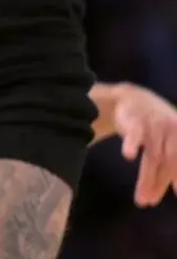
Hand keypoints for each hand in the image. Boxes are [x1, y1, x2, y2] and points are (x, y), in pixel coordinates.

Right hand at [113, 83, 176, 206]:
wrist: (134, 98)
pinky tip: (129, 155)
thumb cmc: (156, 127)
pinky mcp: (135, 121)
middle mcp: (172, 132)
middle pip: (167, 163)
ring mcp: (154, 126)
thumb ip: (173, 163)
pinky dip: (132, 145)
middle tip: (148, 202)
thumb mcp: (170, 141)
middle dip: (159, 184)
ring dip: (146, 179)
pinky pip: (134, 135)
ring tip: (140, 198)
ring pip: (151, 157)